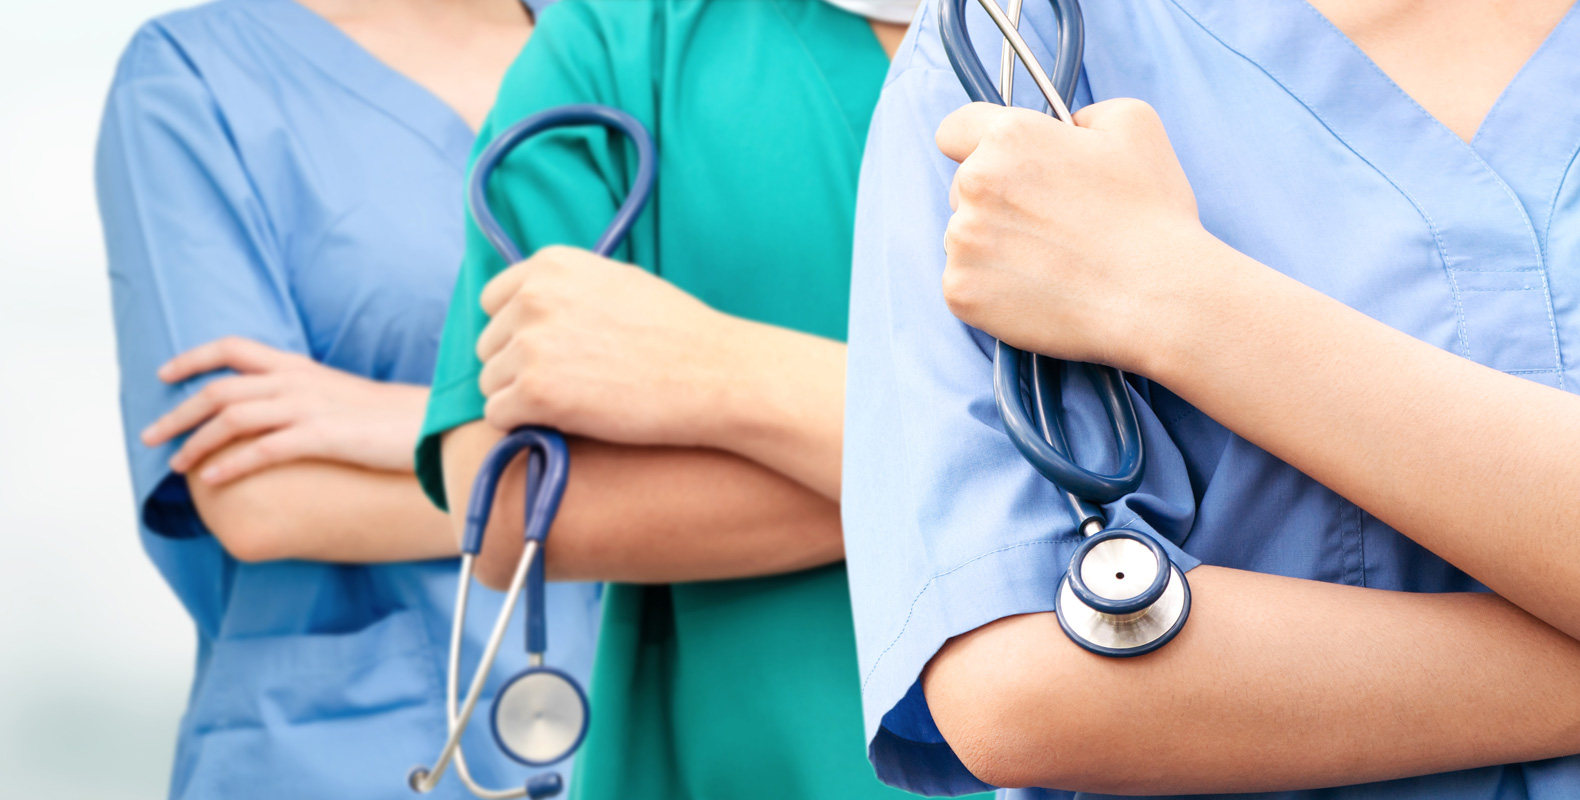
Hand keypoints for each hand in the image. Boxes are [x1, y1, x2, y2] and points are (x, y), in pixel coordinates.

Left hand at [141, 337, 427, 483]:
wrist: (435, 425)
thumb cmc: (392, 418)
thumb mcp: (340, 397)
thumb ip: (305, 398)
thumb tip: (277, 418)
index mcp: (300, 367)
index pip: (233, 348)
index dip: (193, 359)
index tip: (164, 375)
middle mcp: (298, 381)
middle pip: (220, 389)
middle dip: (178, 413)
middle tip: (151, 437)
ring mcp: (310, 407)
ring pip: (233, 417)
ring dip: (196, 442)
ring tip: (176, 466)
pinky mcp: (324, 436)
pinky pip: (265, 448)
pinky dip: (232, 464)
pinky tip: (214, 480)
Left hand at [476, 246, 740, 445]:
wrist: (714, 374)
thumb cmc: (678, 333)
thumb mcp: (618, 281)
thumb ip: (567, 288)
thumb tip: (528, 309)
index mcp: (551, 265)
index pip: (493, 300)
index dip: (518, 331)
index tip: (550, 350)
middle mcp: (533, 298)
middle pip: (489, 345)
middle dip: (519, 366)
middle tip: (572, 380)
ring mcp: (531, 344)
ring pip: (491, 383)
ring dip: (523, 398)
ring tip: (575, 401)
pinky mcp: (535, 392)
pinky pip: (498, 416)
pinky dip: (525, 425)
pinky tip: (565, 421)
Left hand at [936, 99, 1223, 372]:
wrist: (1156, 299)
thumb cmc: (1150, 214)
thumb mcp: (1135, 125)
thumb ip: (1084, 114)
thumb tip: (1066, 128)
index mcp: (1009, 137)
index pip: (955, 130)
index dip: (976, 145)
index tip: (1000, 166)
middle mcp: (975, 183)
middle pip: (963, 188)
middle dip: (996, 201)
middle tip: (1049, 225)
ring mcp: (962, 241)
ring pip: (964, 238)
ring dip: (993, 247)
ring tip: (1050, 263)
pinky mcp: (960, 292)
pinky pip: (964, 284)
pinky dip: (992, 290)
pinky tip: (1037, 291)